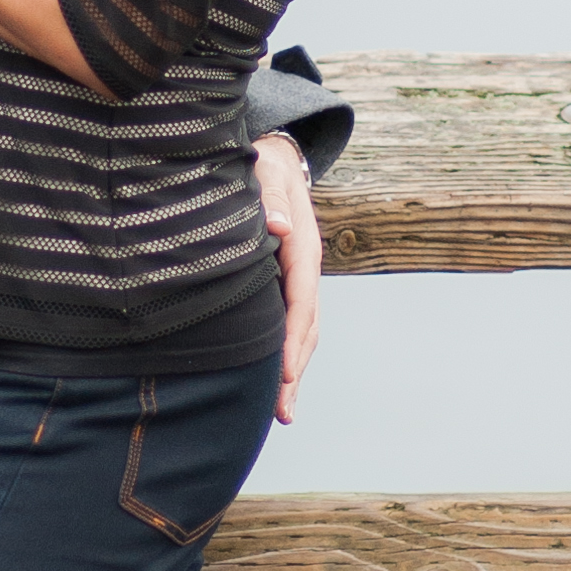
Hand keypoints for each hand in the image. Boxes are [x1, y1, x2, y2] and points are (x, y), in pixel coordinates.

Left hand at [254, 130, 321, 426]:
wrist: (273, 158)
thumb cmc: (263, 169)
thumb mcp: (267, 176)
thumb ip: (270, 200)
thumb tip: (277, 226)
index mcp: (303, 248)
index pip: (301, 302)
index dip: (293, 340)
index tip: (285, 375)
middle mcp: (305, 269)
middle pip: (307, 327)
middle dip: (295, 370)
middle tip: (282, 411)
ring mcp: (298, 278)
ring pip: (302, 330)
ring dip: (292, 369)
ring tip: (281, 409)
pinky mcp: (286, 281)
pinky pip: (291, 322)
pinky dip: (285, 352)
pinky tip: (274, 377)